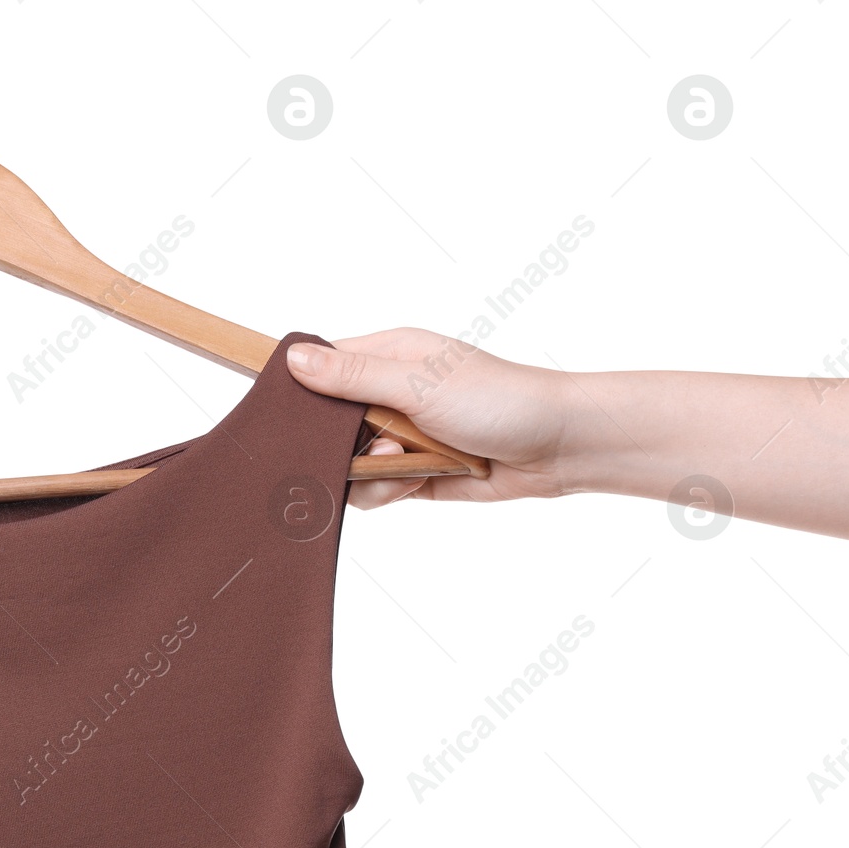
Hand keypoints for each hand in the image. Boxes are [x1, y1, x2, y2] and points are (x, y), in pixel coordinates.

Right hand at [287, 329, 570, 510]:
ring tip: (410, 462)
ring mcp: (398, 436)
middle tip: (375, 444)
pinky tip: (419, 481)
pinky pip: (372, 491)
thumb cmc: (499, 400)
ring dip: (371, 472)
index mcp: (386, 355)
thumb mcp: (418, 383)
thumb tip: (291, 359)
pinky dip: (388, 492)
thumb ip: (352, 377)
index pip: (319, 368)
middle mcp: (387, 393)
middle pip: (325, 425)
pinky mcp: (410, 474)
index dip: (300, 393)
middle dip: (339, 445)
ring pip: (345, 464)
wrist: (558, 448)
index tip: (290, 418)